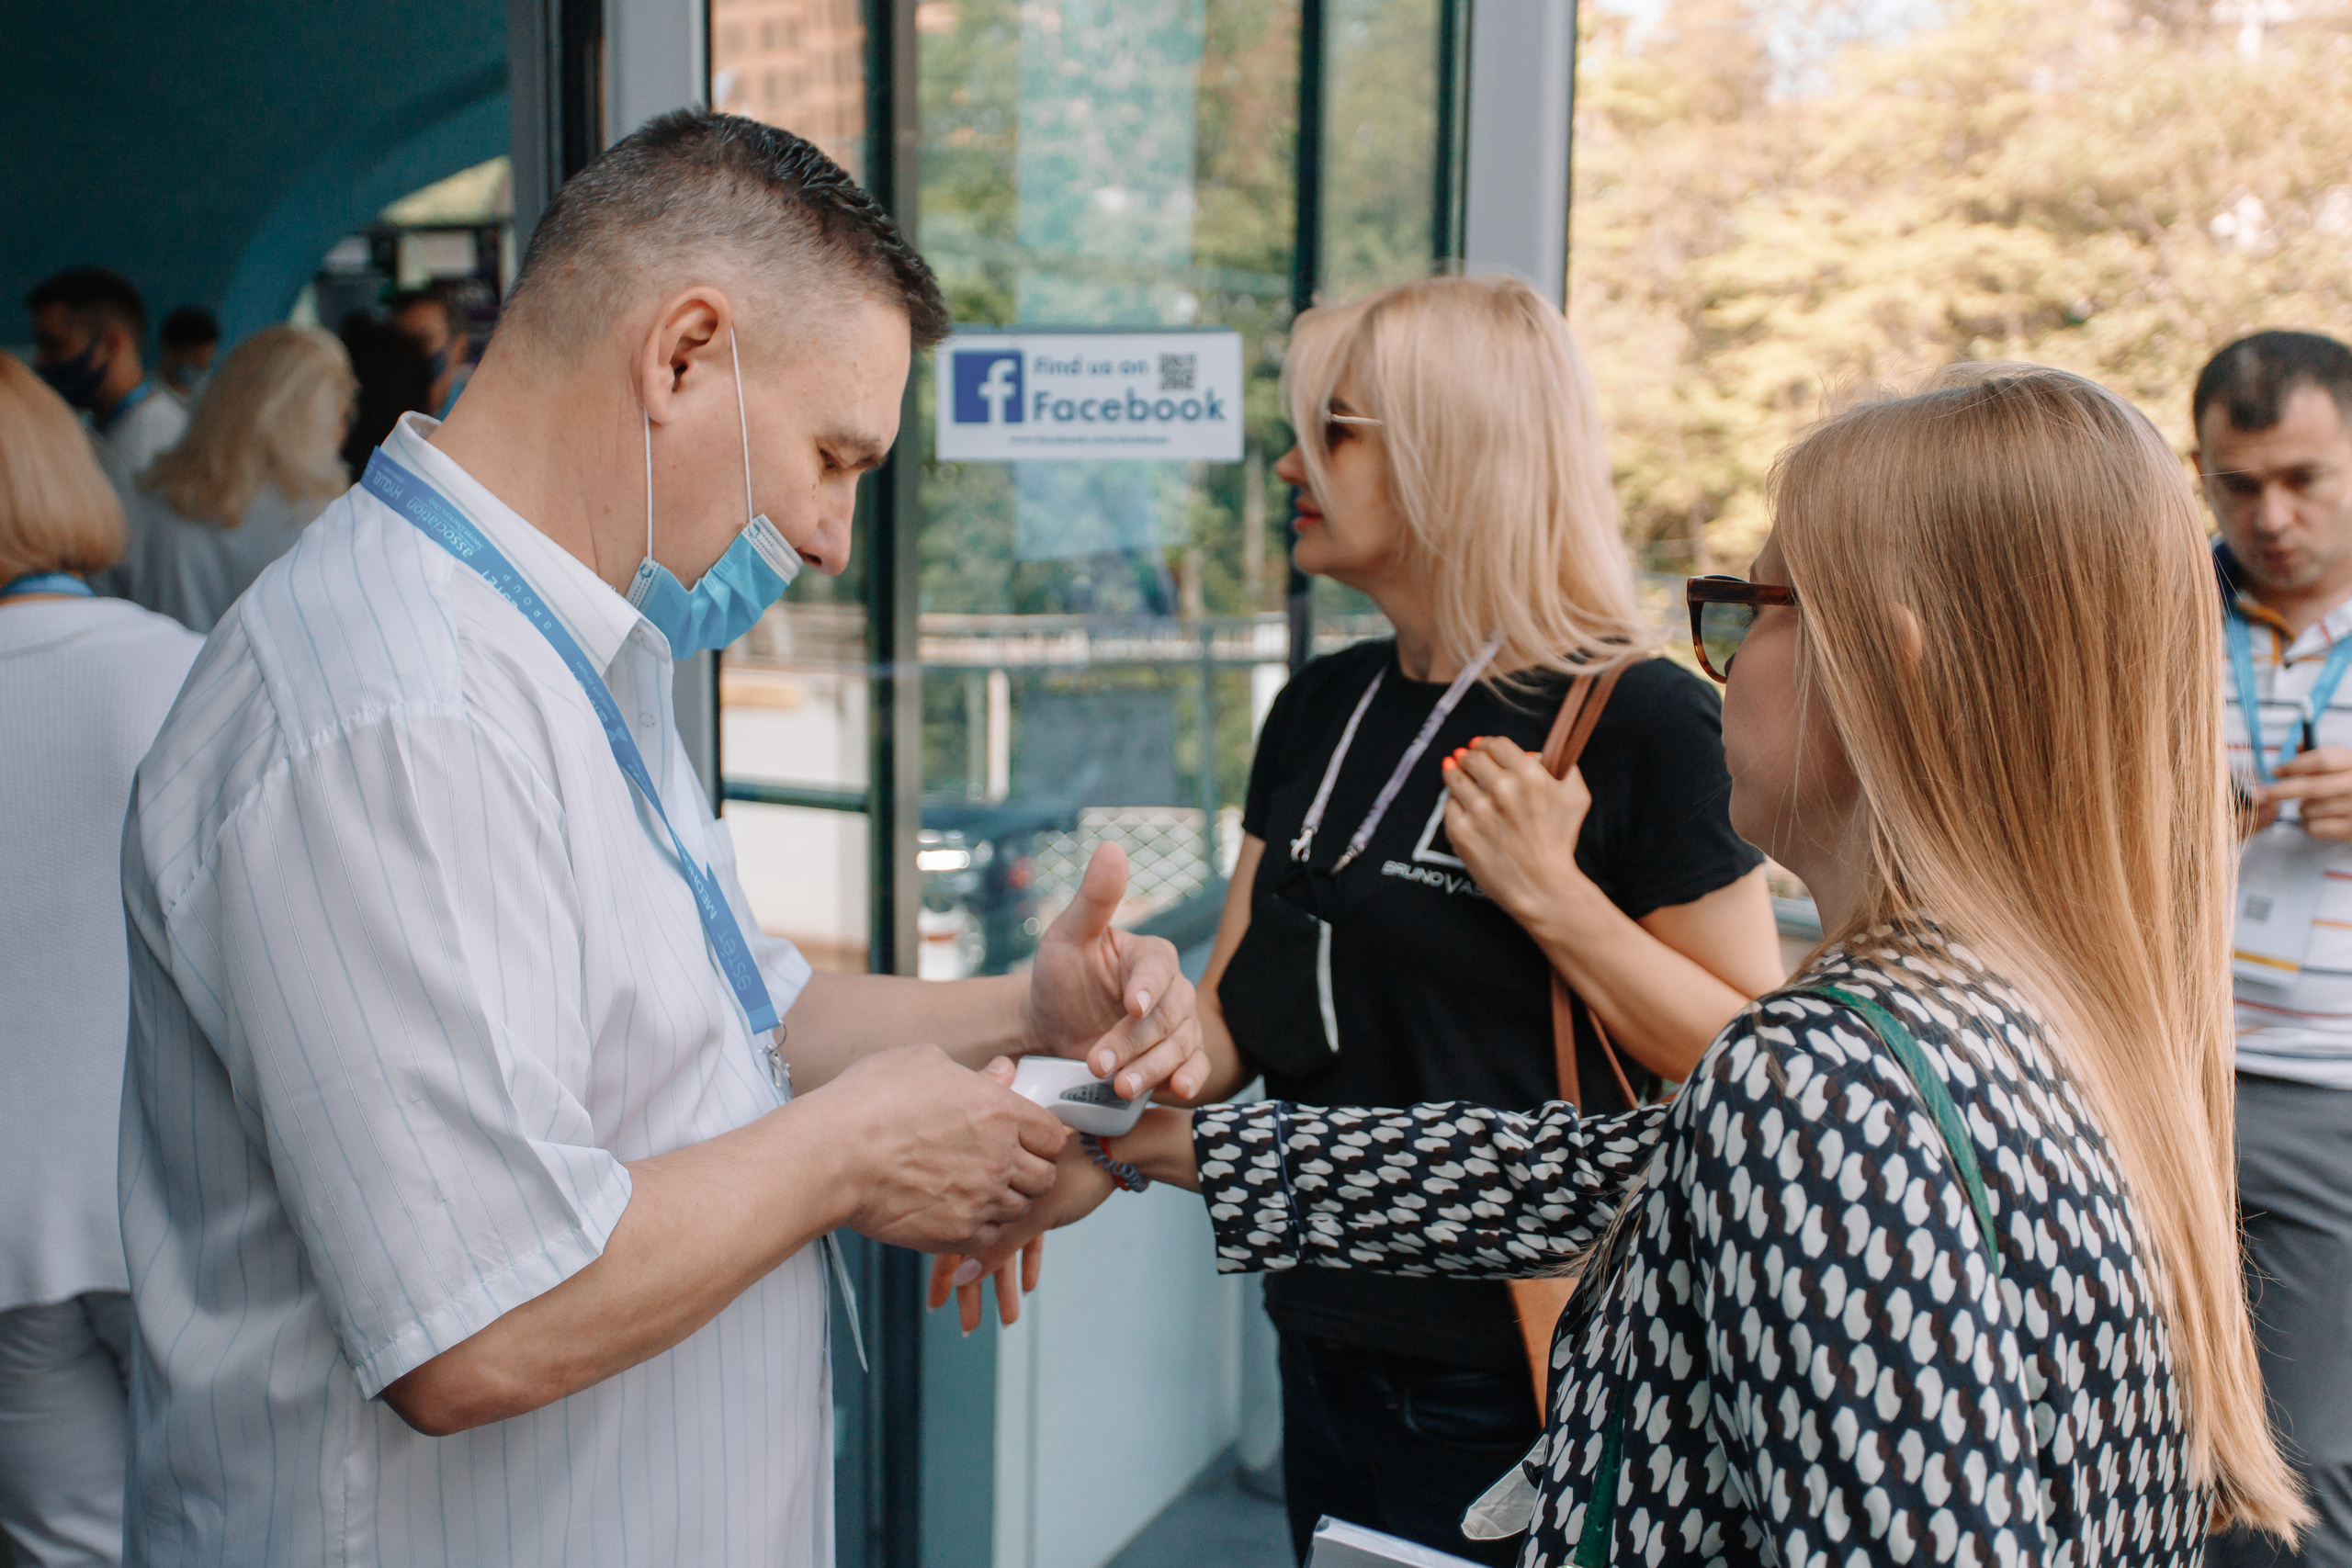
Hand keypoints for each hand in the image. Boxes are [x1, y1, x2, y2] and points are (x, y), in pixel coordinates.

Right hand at [800, 1044, 1067, 1254]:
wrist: (831, 1157)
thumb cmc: (869, 1102)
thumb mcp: (924, 1064)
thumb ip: (975, 1073)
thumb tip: (1003, 1071)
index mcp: (1000, 1111)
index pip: (1052, 1134)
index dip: (1040, 1137)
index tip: (1024, 1139)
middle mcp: (1000, 1157)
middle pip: (1045, 1177)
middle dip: (1029, 1172)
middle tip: (1002, 1168)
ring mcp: (981, 1199)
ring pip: (1019, 1210)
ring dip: (1004, 1202)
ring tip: (974, 1190)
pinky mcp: (957, 1233)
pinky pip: (990, 1238)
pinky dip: (980, 1230)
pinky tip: (957, 1213)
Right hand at [927, 1133, 1119, 1332]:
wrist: (1113, 1147)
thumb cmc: (1074, 1173)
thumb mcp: (1034, 1218)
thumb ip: (998, 1249)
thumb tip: (964, 1280)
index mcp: (985, 1194)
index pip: (956, 1242)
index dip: (944, 1275)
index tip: (937, 1304)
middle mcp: (997, 1198)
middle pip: (978, 1252)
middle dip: (974, 1291)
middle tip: (970, 1325)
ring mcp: (1020, 1203)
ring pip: (1005, 1250)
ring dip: (1005, 1286)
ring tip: (1008, 1317)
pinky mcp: (1044, 1205)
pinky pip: (1030, 1240)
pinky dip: (1029, 1262)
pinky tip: (1029, 1286)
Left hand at [1024, 842, 1208, 1101]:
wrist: (1051, 1029)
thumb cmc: (1059, 978)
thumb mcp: (1066, 937)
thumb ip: (1093, 899)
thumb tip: (1112, 847)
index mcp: (1150, 955)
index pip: (1158, 970)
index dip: (1147, 989)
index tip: (1131, 1006)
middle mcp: (1171, 990)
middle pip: (1169, 1016)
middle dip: (1135, 1042)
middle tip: (1100, 1063)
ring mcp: (1176, 1027)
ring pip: (1180, 1046)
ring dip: (1152, 1068)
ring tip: (1121, 1087)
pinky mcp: (1175, 1059)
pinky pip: (1193, 1068)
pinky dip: (1187, 1080)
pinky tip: (1175, 1092)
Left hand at [1441, 736, 1600, 928]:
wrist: (1543, 886)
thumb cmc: (1559, 842)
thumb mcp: (1575, 797)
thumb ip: (1561, 766)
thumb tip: (1533, 753)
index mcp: (1530, 776)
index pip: (1496, 744)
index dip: (1487, 744)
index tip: (1482, 748)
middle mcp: (1502, 790)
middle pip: (1471, 757)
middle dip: (1469, 758)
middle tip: (1468, 762)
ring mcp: (1479, 811)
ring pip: (1454, 778)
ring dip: (1457, 777)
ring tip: (1461, 781)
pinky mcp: (1461, 831)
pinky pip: (1449, 805)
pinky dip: (1455, 806)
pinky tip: (1466, 812)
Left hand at [2264, 746, 2351, 839]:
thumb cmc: (2347, 781)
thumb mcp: (2341, 763)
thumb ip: (2318, 755)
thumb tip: (2297, 746)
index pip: (2322, 760)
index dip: (2294, 765)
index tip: (2275, 771)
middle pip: (2313, 787)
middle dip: (2283, 790)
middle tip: (2263, 794)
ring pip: (2312, 809)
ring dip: (2301, 808)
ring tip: (2307, 805)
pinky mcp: (2351, 829)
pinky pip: (2316, 828)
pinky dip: (2307, 825)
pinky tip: (2315, 819)